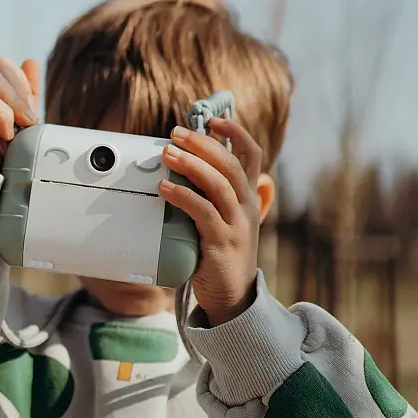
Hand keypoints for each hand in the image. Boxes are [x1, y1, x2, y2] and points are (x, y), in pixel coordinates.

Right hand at [0, 56, 40, 169]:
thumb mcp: (22, 120)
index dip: (22, 83)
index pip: (3, 66)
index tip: (30, 112)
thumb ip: (26, 93)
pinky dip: (2, 115)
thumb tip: (31, 62)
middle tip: (29, 123)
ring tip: (18, 128)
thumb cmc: (3, 155)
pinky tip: (5, 134)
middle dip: (20, 94)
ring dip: (13, 105)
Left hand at [158, 119, 262, 326]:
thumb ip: (211, 195)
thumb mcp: (224, 219)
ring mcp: (236, 225)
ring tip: (168, 152)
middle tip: (176, 133)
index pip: (252, 155)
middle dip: (203, 144)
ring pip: (219, 184)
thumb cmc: (222, 254)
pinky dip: (183, 196)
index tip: (213, 119)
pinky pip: (203, 213)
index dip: (235, 133)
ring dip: (191, 164)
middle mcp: (247, 207)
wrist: (233, 297)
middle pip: (231, 164)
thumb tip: (184, 167)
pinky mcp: (221, 243)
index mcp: (249, 198)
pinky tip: (165, 187)